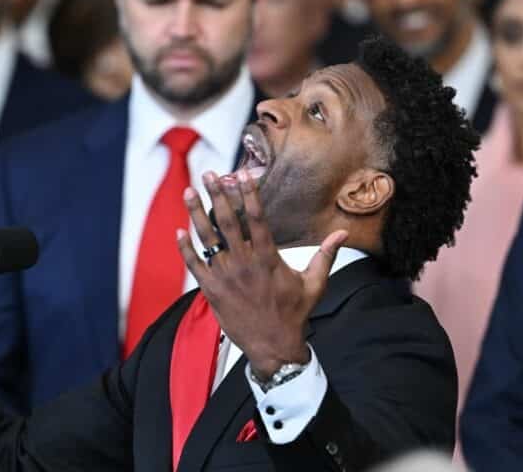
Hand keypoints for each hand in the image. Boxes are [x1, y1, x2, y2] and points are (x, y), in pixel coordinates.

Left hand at [177, 169, 347, 379]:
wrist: (273, 347)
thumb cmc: (295, 314)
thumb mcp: (315, 283)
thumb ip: (326, 255)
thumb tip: (343, 233)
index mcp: (268, 258)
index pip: (256, 218)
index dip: (248, 194)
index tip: (241, 175)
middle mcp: (244, 263)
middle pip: (227, 222)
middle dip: (217, 195)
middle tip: (209, 175)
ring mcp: (225, 277)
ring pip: (207, 239)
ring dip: (196, 214)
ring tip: (189, 192)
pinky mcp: (212, 291)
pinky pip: (194, 265)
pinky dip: (186, 248)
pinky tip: (179, 231)